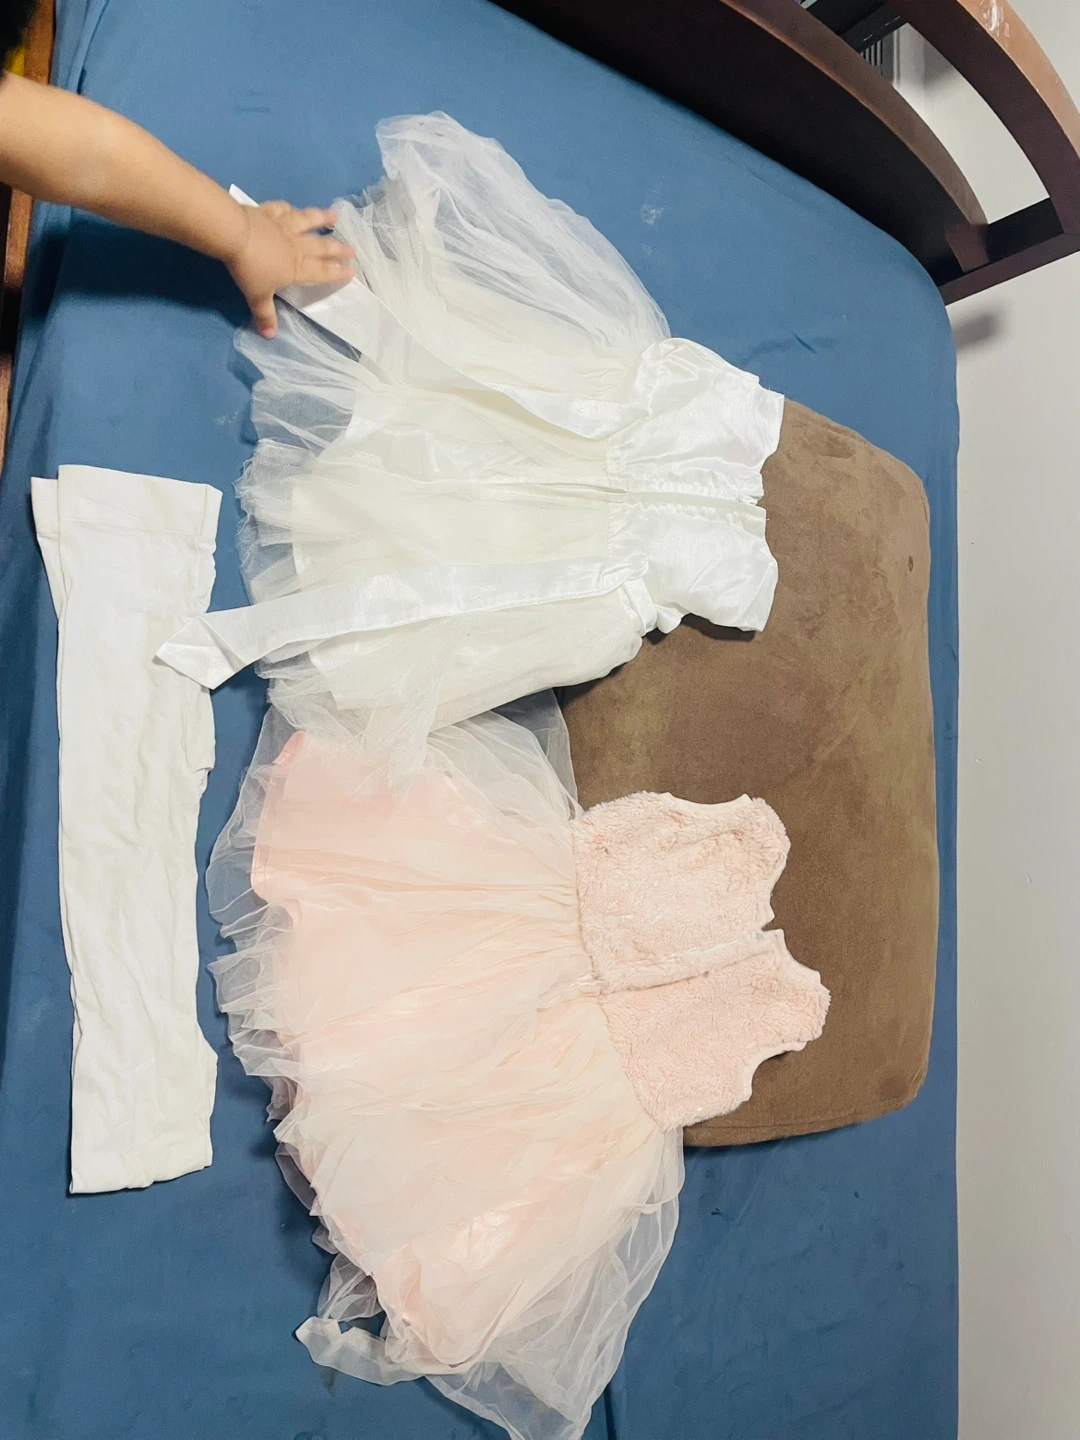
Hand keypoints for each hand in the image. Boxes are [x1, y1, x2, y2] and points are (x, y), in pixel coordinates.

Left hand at [226, 201, 353, 337]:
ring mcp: (283, 226)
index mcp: (296, 267)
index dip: (337, 273)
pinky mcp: (269, 211)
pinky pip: (282, 209)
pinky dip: (290, 208)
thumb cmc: (249, 268)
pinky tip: (293, 208)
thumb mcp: (257, 296)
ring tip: (334, 217)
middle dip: (338, 249)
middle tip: (352, 248)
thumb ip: (265, 314)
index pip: (321, 272)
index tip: (352, 271)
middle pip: (321, 247)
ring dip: (322, 219)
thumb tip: (269, 336)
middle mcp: (295, 246)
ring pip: (307, 221)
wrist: (233, 234)